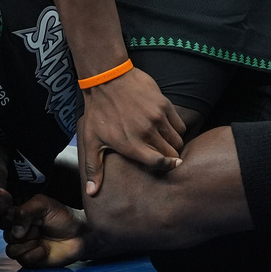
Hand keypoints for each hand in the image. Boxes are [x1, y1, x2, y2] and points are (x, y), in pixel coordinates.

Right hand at [1, 194, 88, 267]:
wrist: (78, 234)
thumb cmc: (62, 216)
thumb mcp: (43, 204)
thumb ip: (25, 211)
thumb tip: (14, 231)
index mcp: (18, 217)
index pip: (2, 218)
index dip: (10, 219)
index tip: (22, 216)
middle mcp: (17, 232)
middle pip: (6, 235)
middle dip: (24, 231)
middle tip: (38, 227)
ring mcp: (22, 247)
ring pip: (12, 250)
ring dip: (29, 244)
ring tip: (41, 237)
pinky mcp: (29, 261)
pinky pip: (24, 259)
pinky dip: (37, 253)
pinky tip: (46, 249)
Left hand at [78, 66, 184, 195]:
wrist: (106, 79)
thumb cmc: (98, 112)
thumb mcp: (91, 141)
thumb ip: (94, 168)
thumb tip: (92, 192)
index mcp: (131, 144)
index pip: (159, 163)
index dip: (167, 167)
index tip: (171, 166)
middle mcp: (147, 133)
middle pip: (171, 153)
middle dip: (171, 157)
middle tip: (168, 156)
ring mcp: (157, 118)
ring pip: (177, 139)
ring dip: (175, 144)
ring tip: (168, 143)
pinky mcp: (164, 105)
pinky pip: (179, 124)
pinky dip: (177, 130)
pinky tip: (168, 129)